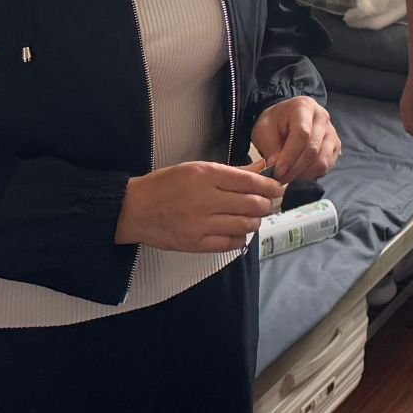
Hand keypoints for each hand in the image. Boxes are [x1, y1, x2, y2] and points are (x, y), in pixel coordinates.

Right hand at [114, 161, 281, 253]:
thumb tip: (263, 168)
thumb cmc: (166, 185)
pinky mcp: (195, 244)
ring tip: (253, 217)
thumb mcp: (197, 169)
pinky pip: (230, 244)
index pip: (250, 181)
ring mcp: (200, 224)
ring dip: (255, 221)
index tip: (278, 188)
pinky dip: (241, 238)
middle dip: (266, 204)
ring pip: (245, 225)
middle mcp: (204, 199)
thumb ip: (232, 172)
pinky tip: (239, 231)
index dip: (270, 186)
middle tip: (267, 203)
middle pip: (252, 204)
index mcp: (205, 175)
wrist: (134, 209)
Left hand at [252, 96, 341, 182]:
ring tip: (288, 177)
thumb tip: (276, 166)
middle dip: (295, 169)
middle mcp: (323, 117)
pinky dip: (312, 174)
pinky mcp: (335, 146)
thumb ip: (269, 146)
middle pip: (313, 149)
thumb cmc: (274, 123)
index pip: (302, 134)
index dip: (290, 155)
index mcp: (304, 107)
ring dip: (303, 174)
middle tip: (280, 179)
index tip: (277, 171)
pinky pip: (327, 166)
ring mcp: (332, 132)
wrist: (286, 119)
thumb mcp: (263, 129)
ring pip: (322, 161)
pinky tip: (298, 174)